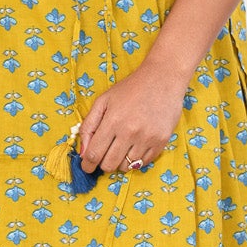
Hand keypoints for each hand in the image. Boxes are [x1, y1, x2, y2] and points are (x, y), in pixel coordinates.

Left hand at [76, 59, 187, 174]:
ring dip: (120, 161)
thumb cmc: (130, 89)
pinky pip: (143, 163)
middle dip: (103, 163)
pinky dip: (136, 160)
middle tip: (105, 154)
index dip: (87, 164)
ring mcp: (147, 138)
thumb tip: (83, 152)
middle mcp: (130, 132)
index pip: (94, 154)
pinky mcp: (161, 141)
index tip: (87, 167)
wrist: (163, 79)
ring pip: (126, 167)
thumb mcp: (103, 101)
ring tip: (122, 146)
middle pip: (109, 165)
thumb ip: (89, 126)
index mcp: (112, 121)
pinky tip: (135, 146)